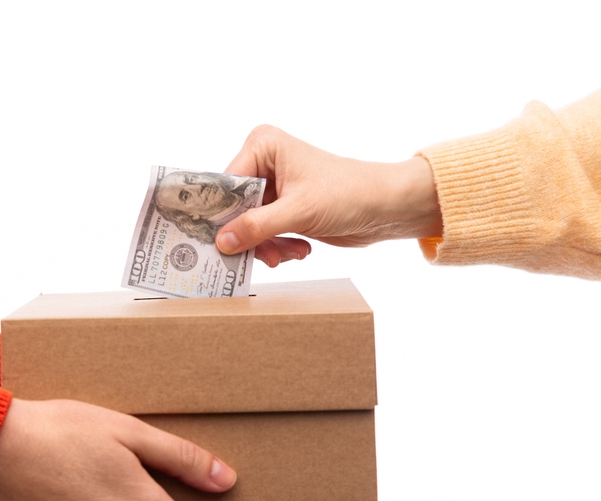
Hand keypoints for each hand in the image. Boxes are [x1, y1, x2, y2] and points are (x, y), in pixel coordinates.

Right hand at [215, 125, 442, 265]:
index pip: (225, 183)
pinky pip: (262, 234)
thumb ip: (255, 227)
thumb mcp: (297, 212)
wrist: (385, 208)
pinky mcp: (282, 209)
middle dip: (248, 235)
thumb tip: (221, 242)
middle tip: (262, 254)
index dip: (220, 214)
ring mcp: (272, 187)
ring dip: (265, 245)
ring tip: (287, 253)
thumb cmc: (348, 194)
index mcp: (263, 146)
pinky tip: (299, 248)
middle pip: (233, 207)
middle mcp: (264, 163)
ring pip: (247, 226)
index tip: (215, 241)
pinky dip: (277, 246)